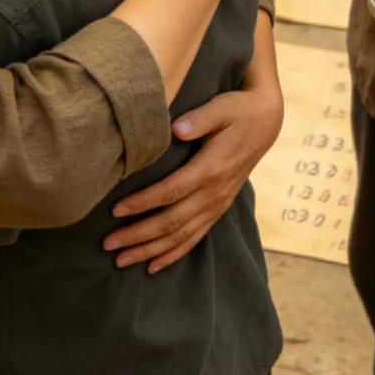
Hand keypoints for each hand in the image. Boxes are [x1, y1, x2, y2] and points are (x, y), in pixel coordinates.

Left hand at [103, 82, 283, 274]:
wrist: (266, 122)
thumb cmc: (238, 110)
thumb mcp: (221, 107)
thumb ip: (199, 118)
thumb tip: (176, 127)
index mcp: (211, 169)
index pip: (170, 191)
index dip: (143, 203)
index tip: (116, 210)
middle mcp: (214, 193)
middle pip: (172, 222)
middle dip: (138, 235)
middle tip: (108, 244)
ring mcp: (218, 204)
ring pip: (181, 236)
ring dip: (150, 250)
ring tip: (121, 260)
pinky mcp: (219, 208)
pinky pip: (195, 238)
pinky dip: (173, 254)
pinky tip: (153, 266)